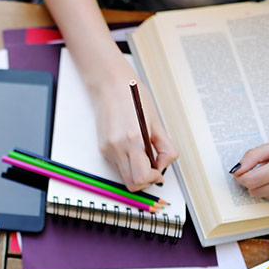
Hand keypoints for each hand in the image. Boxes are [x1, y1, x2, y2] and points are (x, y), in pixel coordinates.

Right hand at [90, 56, 178, 190]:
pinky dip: (129, 163)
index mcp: (133, 140)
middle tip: (154, 166)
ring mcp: (108, 149)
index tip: (159, 170)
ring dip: (137, 172)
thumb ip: (165, 147)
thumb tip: (164, 164)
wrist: (109, 85)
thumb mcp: (156, 122)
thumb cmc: (133, 96)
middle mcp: (117, 148)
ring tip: (144, 154)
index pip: (142, 177)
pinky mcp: (103, 148)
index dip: (154, 178)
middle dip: (146, 180)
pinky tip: (133, 148)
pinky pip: (118, 165)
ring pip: (124, 176)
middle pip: (132, 184)